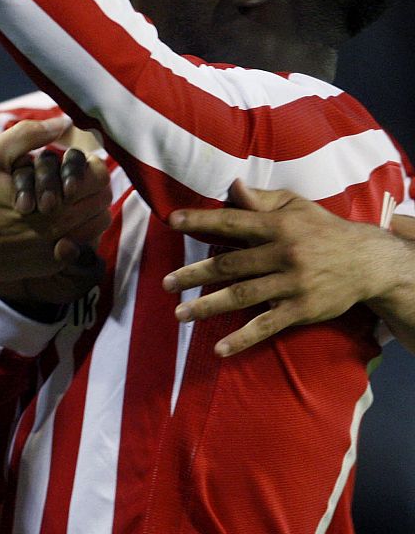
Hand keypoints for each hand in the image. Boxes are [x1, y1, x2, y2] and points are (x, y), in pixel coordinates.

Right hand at [0, 146, 106, 317]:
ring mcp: (56, 251)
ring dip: (84, 210)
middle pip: (101, 202)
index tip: (72, 163)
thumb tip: (65, 122)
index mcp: (55, 200)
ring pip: (94, 227)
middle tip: (66, 179)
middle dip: (88, 186)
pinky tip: (48, 224)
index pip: (99, 178)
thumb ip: (29, 135)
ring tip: (60, 200)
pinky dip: (71, 232)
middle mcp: (62, 229)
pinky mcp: (46, 265)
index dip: (90, 165)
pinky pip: (77, 248)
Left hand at [165, 182, 414, 355]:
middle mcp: (283, 254)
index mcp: (278, 227)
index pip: (232, 222)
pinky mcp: (301, 309)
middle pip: (229, 264)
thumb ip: (262, 199)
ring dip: (208, 306)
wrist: (368, 262)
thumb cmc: (323, 230)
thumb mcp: (297, 206)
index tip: (172, 222)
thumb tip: (233, 186)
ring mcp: (291, 284)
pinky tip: (220, 348)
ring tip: (180, 314)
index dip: (201, 221)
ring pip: (241, 295)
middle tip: (166, 283)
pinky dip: (243, 338)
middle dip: (194, 274)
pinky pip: (267, 325)